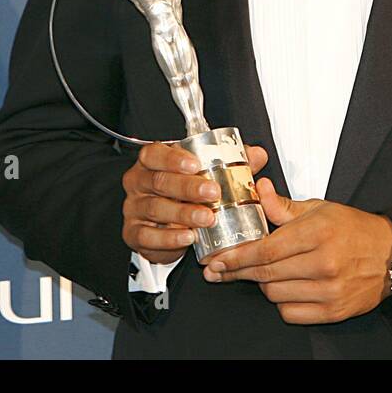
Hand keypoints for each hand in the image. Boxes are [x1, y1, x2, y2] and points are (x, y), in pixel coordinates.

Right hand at [122, 141, 268, 264]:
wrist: (165, 225)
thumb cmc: (183, 192)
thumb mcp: (206, 173)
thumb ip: (230, 162)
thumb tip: (257, 155)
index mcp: (153, 162)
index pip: (156, 153)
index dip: (174, 158)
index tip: (196, 165)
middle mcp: (140, 182)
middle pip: (160, 181)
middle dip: (188, 187)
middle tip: (213, 192)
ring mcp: (134, 208)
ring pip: (156, 208)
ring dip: (183, 214)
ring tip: (207, 218)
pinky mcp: (135, 233)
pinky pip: (148, 236)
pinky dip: (169, 238)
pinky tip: (188, 237)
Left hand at [202, 177, 391, 323]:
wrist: (391, 254)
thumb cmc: (353, 229)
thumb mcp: (319, 208)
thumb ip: (283, 205)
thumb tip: (257, 189)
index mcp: (318, 233)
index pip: (265, 250)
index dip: (235, 257)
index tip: (215, 260)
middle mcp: (324, 263)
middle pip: (265, 274)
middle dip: (238, 272)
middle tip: (219, 269)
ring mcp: (329, 290)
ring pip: (275, 295)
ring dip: (263, 285)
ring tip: (266, 272)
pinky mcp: (333, 311)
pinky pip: (290, 313)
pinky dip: (282, 302)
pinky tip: (286, 288)